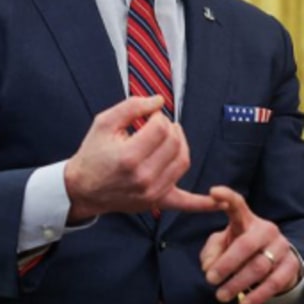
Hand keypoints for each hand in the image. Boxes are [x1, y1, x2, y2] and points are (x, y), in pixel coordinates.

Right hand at [63, 96, 219, 221]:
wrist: (82, 189)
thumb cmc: (92, 155)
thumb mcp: (103, 124)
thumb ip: (131, 107)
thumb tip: (159, 100)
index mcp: (128, 157)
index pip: (161, 127)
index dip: (157, 116)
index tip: (147, 117)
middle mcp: (143, 177)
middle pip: (175, 142)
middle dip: (168, 127)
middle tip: (155, 126)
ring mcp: (152, 192)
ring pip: (183, 160)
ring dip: (180, 144)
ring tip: (168, 139)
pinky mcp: (157, 201)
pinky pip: (186, 202)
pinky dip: (204, 203)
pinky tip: (220, 202)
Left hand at [200, 186, 302, 303]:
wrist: (274, 261)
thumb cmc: (240, 249)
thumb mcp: (223, 245)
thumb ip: (212, 252)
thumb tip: (209, 267)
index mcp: (246, 220)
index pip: (237, 204)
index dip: (226, 197)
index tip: (213, 192)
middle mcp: (266, 230)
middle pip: (246, 245)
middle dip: (226, 264)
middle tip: (210, 279)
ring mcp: (282, 247)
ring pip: (259, 266)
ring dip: (238, 283)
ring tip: (221, 296)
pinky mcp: (292, 265)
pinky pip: (275, 282)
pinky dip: (258, 295)